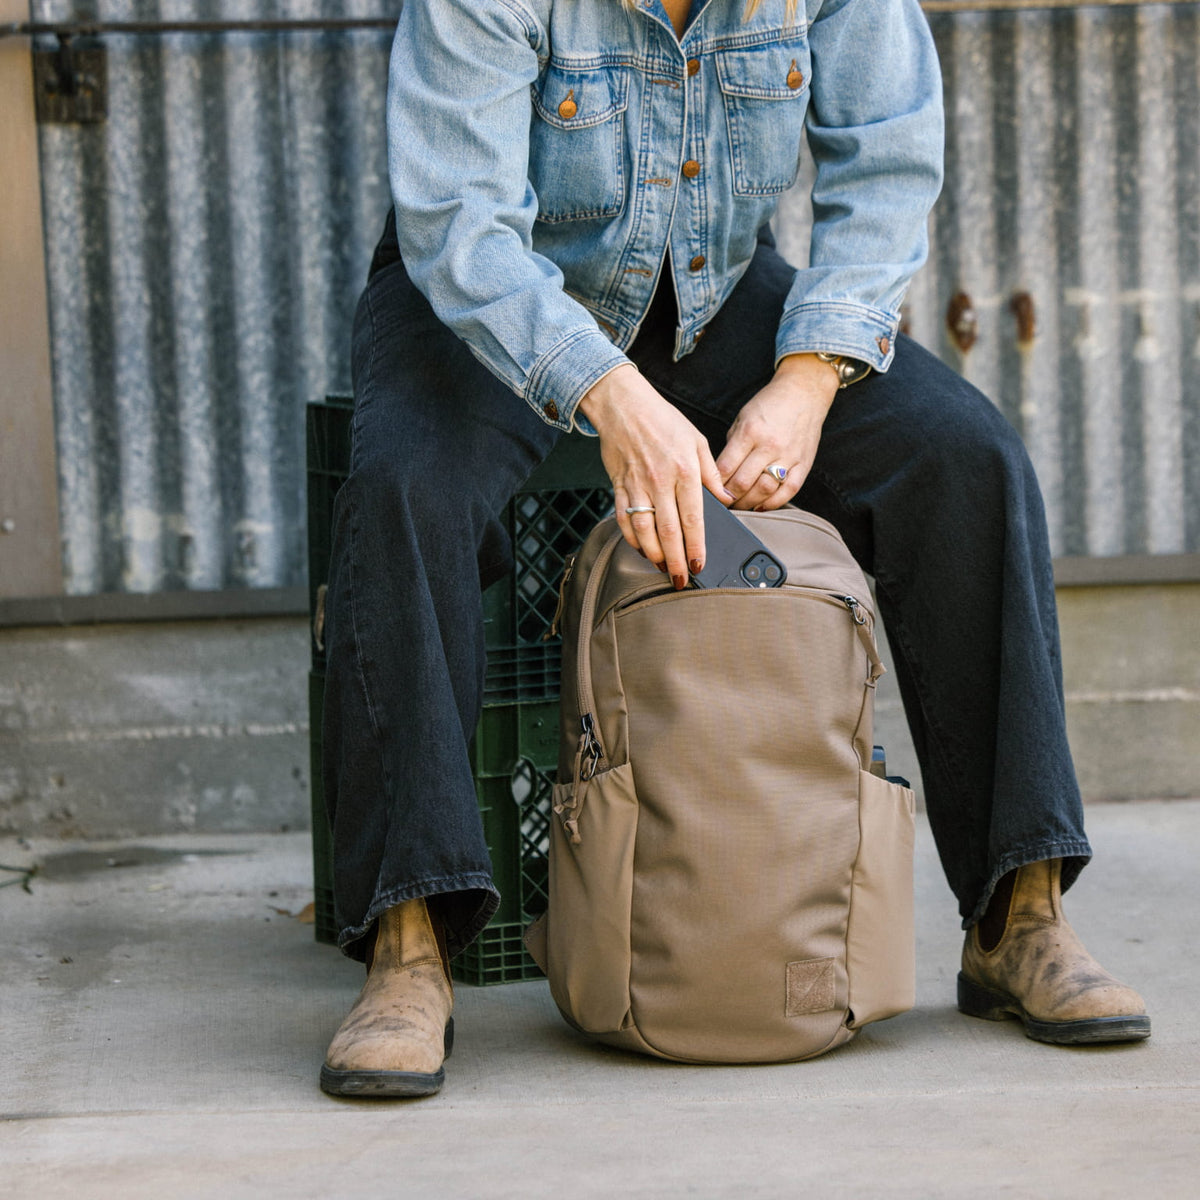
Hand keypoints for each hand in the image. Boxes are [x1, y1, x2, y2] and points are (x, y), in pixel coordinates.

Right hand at [578, 365, 729, 588]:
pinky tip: (641, 548)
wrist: (623, 403)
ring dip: (653, 554)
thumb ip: (712, 473)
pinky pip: (623, 518)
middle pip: (668, 531)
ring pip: (643, 530)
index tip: (700, 564)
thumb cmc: (663, 420)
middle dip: (676, 561)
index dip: (696, 546)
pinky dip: (631, 538)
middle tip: (681, 580)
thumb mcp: (697, 440)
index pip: (693, 518)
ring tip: (663, 568)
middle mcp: (660, 481)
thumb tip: (726, 499)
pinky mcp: (618, 485)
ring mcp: (636, 485)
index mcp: (684, 471)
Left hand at [717, 354, 838, 510]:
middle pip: (742, 483)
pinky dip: (772, 503)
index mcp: (750, 432)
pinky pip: (788, 491)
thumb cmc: (770, 404)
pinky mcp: (804, 464)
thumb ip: (732, 446)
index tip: (709, 493)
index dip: (714, 485)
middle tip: (722, 503)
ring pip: (764, 491)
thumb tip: (720, 474)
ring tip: (739, 504)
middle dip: (728, 498)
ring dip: (747, 503)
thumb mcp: (742, 418)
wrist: (804, 392)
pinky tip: (760, 505)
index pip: (726, 468)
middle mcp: (769, 445)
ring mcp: (788, 456)